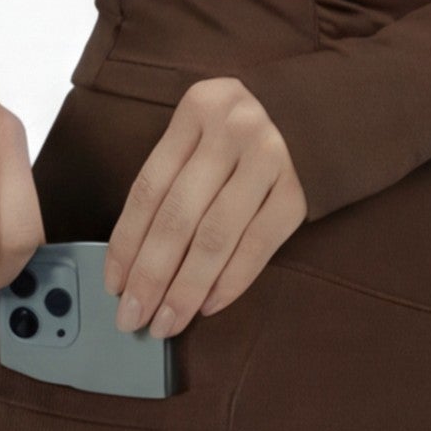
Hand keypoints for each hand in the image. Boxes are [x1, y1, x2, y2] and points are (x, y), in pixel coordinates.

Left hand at [103, 76, 306, 337]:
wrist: (316, 113)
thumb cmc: (243, 131)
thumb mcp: (205, 130)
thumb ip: (175, 177)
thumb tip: (134, 260)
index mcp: (198, 108)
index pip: (149, 187)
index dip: (126, 242)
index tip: (113, 285)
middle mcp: (233, 129)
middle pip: (179, 216)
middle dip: (150, 276)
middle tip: (132, 317)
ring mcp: (270, 158)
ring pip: (215, 237)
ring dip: (186, 289)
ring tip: (167, 322)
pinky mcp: (300, 189)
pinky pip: (258, 246)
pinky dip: (230, 282)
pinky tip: (208, 306)